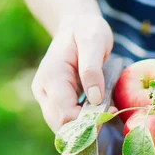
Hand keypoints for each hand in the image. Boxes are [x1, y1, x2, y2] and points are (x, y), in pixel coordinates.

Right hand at [31, 15, 113, 131]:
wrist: (76, 25)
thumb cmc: (87, 30)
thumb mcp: (94, 41)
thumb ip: (92, 68)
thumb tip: (95, 99)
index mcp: (51, 76)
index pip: (64, 113)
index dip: (88, 120)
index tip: (110, 111)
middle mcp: (43, 90)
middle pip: (60, 125)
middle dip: (86, 128)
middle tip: (110, 116)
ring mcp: (46, 97)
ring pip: (61, 127)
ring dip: (84, 128)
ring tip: (105, 114)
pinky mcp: (53, 101)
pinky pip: (66, 121)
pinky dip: (82, 123)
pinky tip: (99, 114)